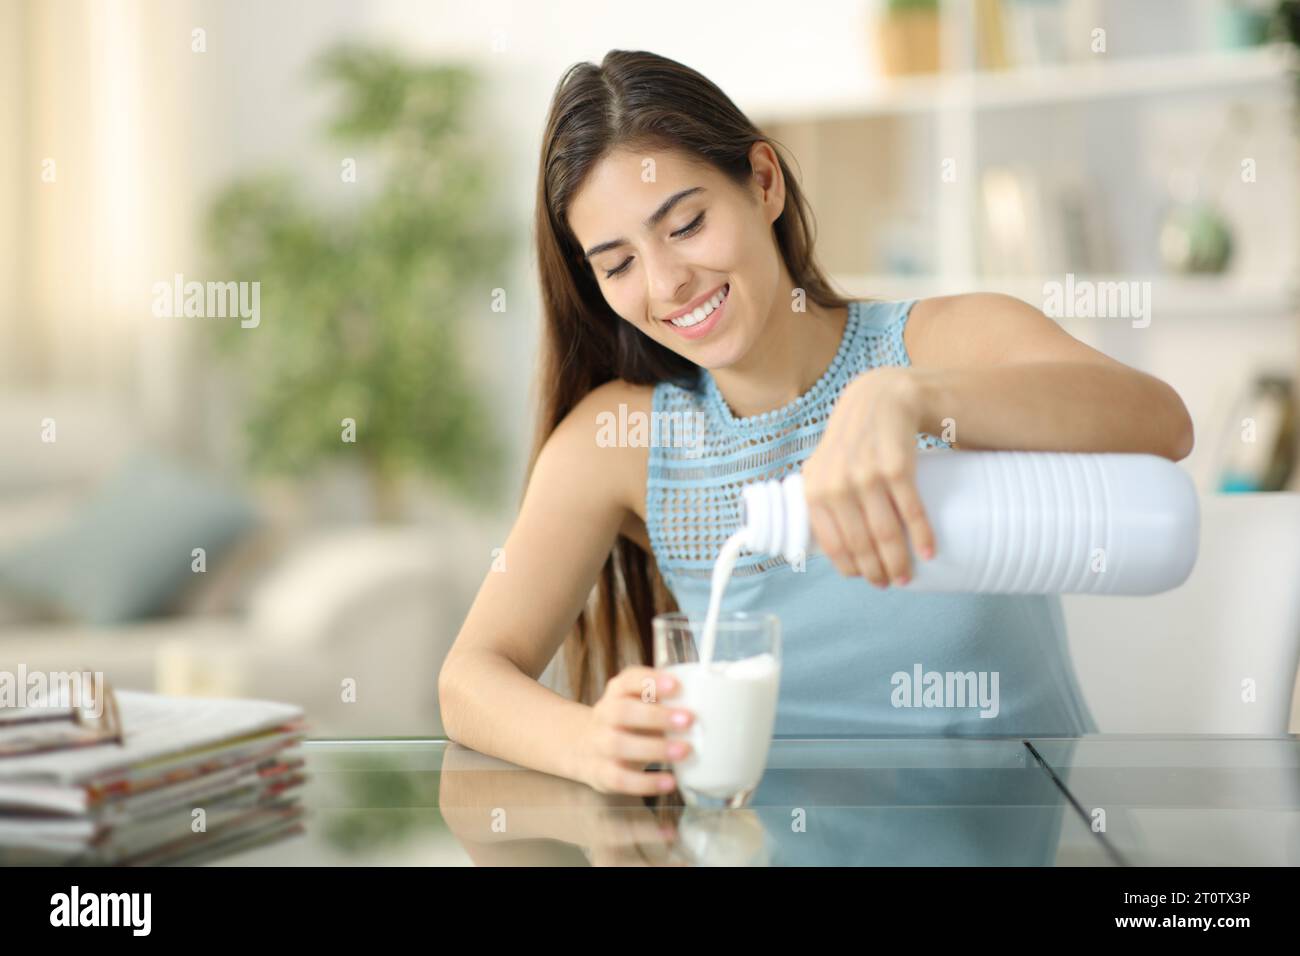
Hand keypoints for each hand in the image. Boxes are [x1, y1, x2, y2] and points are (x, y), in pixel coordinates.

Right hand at [576, 666, 693, 796]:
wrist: (585, 748)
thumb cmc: (629, 723)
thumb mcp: (640, 705)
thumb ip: (665, 703)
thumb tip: (713, 709)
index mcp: (617, 692)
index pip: (629, 680)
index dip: (650, 681)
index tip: (676, 685)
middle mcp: (604, 714)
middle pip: (623, 711)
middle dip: (656, 716)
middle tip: (690, 720)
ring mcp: (599, 744)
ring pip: (619, 744)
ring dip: (654, 748)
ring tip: (685, 751)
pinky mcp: (601, 773)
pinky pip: (620, 779)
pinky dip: (646, 782)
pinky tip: (669, 782)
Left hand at [801, 366, 935, 586]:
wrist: (880, 398)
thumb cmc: (852, 441)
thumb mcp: (824, 465)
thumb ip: (822, 498)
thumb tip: (830, 544)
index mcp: (814, 490)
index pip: (832, 543)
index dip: (851, 568)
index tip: (867, 579)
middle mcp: (836, 485)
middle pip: (860, 544)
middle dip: (878, 571)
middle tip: (892, 582)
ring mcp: (865, 475)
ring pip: (884, 533)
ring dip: (899, 561)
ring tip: (908, 576)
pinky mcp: (896, 467)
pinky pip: (910, 510)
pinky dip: (922, 535)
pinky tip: (930, 552)